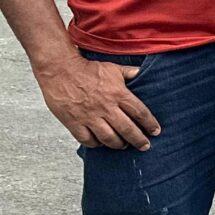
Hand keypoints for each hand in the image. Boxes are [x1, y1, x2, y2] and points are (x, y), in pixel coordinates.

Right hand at [36, 55, 160, 150]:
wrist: (59, 69)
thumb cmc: (87, 69)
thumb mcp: (112, 68)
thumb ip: (129, 73)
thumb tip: (142, 73)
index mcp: (118, 94)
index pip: (140, 113)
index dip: (150, 124)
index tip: (155, 131)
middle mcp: (106, 107)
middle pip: (127, 129)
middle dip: (139, 140)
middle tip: (145, 146)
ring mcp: (89, 117)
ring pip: (109, 138)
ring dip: (119, 144)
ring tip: (123, 145)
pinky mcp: (74, 123)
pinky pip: (88, 140)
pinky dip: (96, 144)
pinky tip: (101, 143)